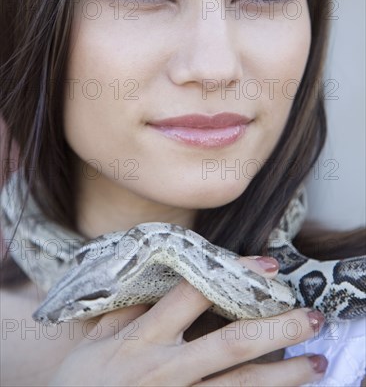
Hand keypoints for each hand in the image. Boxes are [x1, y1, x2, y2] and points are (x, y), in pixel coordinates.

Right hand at [48, 256, 326, 386]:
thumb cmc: (79, 380)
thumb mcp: (96, 338)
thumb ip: (131, 310)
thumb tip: (163, 281)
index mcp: (143, 337)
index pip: (194, 295)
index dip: (231, 276)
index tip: (266, 265)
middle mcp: (166, 368)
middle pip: (231, 344)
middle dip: (275, 329)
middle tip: (311, 316)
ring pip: (240, 386)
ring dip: (283, 375)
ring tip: (316, 362)